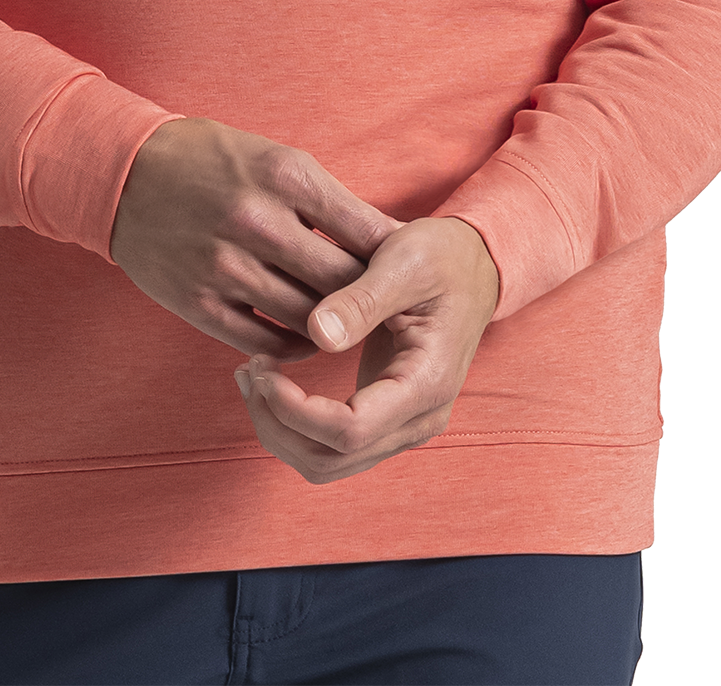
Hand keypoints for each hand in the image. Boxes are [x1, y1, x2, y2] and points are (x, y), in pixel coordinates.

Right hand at [109, 118, 405, 360]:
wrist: (124, 173)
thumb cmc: (212, 160)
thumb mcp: (274, 157)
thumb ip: (326, 200)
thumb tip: (385, 243)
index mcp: (285, 175)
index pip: (364, 231)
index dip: (393, 258)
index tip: (408, 272)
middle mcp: (257, 220)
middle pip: (341, 281)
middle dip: (367, 297)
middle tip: (383, 307)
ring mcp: (224, 266)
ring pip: (306, 318)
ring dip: (330, 325)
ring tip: (343, 322)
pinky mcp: (197, 302)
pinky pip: (263, 342)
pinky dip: (291, 344)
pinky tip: (301, 333)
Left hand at [233, 216, 501, 484]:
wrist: (472, 268)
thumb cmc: (440, 257)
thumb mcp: (404, 261)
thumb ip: (362, 299)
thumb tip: (317, 334)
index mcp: (427, 383)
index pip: (349, 430)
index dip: (295, 410)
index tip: (261, 366)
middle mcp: (419, 419)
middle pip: (330, 460)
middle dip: (276, 423)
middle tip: (248, 370)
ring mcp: (403, 425)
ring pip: (326, 464)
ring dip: (280, 429)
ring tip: (252, 375)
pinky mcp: (385, 418)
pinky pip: (331, 447)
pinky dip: (294, 424)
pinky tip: (272, 381)